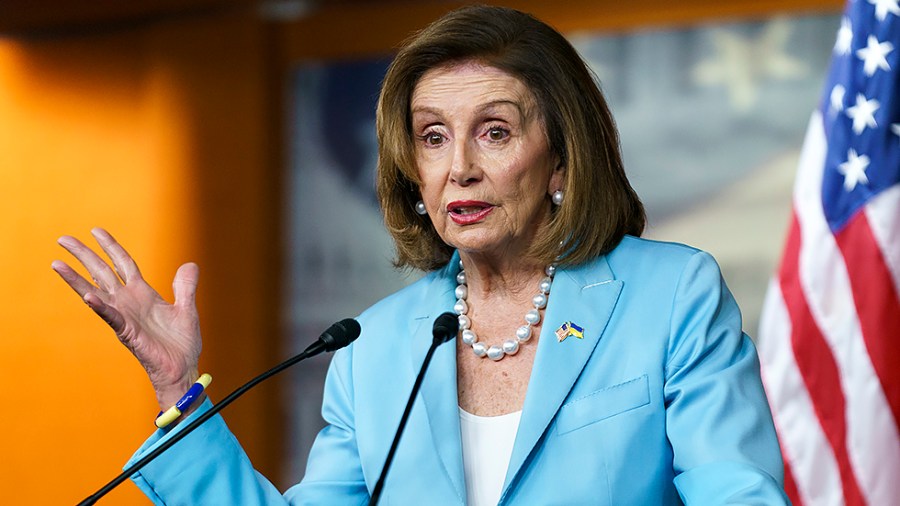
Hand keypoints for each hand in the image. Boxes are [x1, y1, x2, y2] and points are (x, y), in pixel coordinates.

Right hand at [52, 228, 201, 410]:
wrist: (182, 369)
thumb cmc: (181, 343)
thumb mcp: (187, 308)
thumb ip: (185, 286)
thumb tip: (189, 264)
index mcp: (143, 294)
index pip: (123, 264)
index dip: (111, 246)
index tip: (95, 230)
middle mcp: (129, 302)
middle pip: (103, 272)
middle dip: (84, 255)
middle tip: (63, 239)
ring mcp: (125, 316)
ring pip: (97, 292)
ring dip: (76, 279)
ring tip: (57, 264)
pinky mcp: (127, 333)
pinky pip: (111, 317)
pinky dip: (100, 306)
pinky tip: (88, 296)